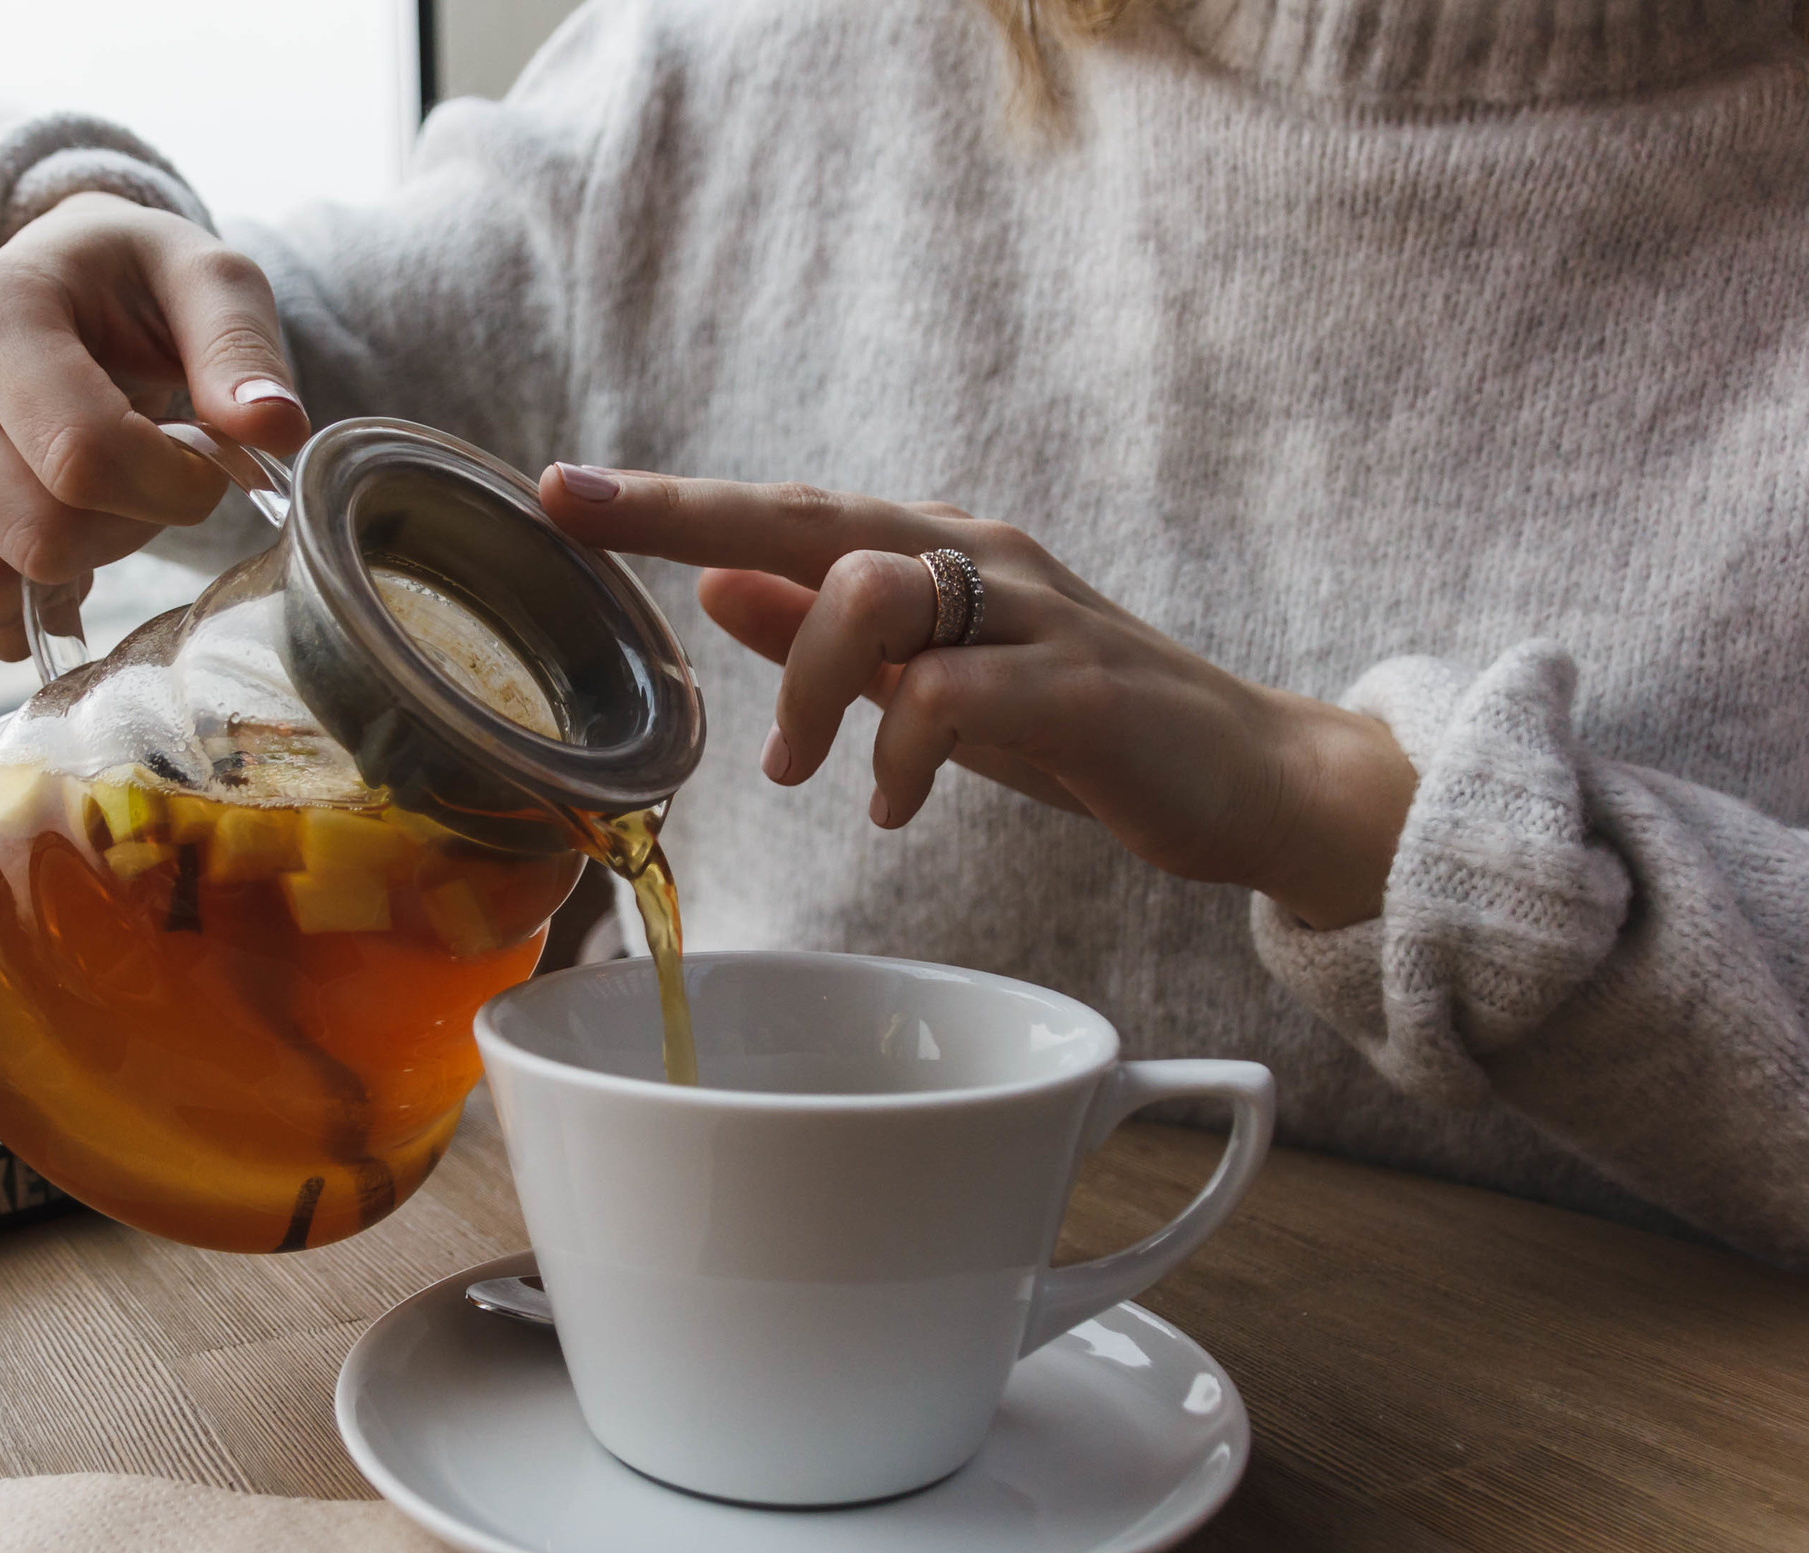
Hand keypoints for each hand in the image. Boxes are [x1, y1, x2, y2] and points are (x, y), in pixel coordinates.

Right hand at [0, 192, 308, 659]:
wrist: (53, 283)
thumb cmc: (132, 284)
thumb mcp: (205, 280)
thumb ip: (242, 346)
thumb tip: (273, 427)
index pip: (82, 457)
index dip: (174, 485)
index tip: (206, 456)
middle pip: (42, 536)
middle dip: (132, 525)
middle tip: (155, 472)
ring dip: (84, 565)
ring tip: (104, 495)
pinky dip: (39, 598)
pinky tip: (67, 528)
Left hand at [538, 465, 1417, 928]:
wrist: (1248, 778)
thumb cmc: (1083, 727)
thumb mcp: (934, 681)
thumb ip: (830, 636)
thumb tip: (714, 586)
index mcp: (934, 555)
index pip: (782, 513)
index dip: (670, 502)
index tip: (560, 491)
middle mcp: (975, 556)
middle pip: (808, 511)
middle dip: (684, 510)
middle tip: (584, 518)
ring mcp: (1033, 611)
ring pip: (872, 590)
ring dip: (809, 685)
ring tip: (804, 772)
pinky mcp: (1080, 683)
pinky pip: (952, 694)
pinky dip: (900, 752)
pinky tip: (890, 804)